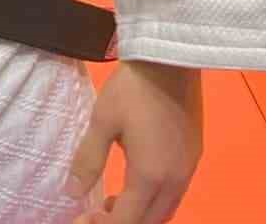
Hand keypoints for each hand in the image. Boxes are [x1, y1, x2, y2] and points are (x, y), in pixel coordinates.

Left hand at [66, 62, 202, 223]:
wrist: (170, 57)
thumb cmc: (132, 88)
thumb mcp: (102, 120)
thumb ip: (88, 160)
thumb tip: (71, 193)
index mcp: (150, 176)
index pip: (126, 221)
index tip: (82, 219)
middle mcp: (175, 181)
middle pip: (149, 222)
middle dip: (122, 222)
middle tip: (95, 212)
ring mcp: (189, 169)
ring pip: (165, 210)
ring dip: (140, 214)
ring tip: (114, 201)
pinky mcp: (194, 155)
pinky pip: (175, 194)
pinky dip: (155, 201)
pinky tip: (137, 182)